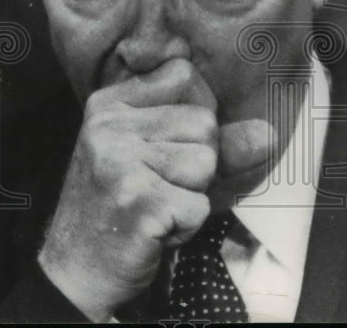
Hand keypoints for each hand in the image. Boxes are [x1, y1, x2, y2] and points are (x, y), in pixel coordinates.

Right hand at [37, 58, 266, 321]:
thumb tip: (269, 132)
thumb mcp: (164, 156)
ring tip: (155, 204)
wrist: (78, 270)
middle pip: (204, 122)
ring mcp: (119, 163)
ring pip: (207, 162)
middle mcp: (109, 126)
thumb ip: (218, 137)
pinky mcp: (137, 203)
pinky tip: (154, 228)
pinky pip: (200, 205)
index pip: (185, 75)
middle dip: (195, 162)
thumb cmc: (127, 204)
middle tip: (155, 186)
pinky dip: (186, 224)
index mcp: (110, 103)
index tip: (161, 145)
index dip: (192, 114)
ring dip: (192, 193)